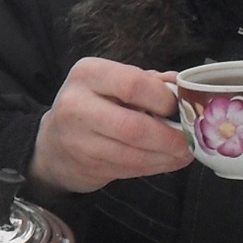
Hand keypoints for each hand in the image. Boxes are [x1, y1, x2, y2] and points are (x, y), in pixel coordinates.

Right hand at [30, 58, 191, 194]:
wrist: (52, 144)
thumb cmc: (92, 107)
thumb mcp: (112, 83)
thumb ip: (148, 82)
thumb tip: (184, 90)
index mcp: (88, 73)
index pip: (133, 84)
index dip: (164, 99)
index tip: (180, 108)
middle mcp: (76, 104)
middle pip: (133, 126)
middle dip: (169, 137)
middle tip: (189, 141)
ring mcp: (77, 139)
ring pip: (132, 153)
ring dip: (165, 157)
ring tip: (184, 154)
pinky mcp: (85, 166)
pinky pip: (128, 169)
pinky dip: (154, 167)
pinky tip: (166, 162)